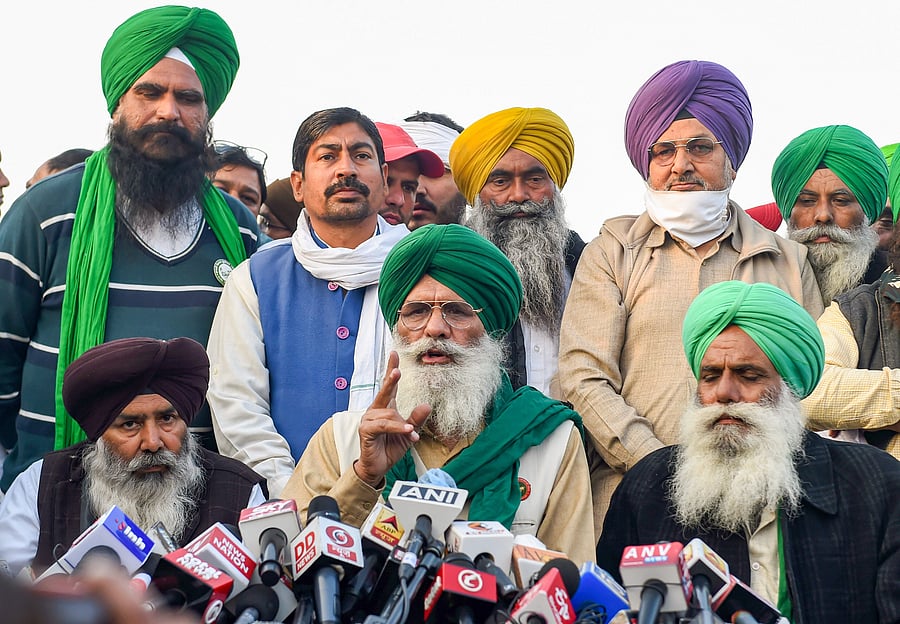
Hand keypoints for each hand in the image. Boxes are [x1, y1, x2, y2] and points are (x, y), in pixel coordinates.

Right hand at [354, 351, 430, 486]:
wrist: (378, 467)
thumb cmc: (391, 448)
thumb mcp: (409, 433)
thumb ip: (416, 419)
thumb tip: (426, 404)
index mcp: (385, 408)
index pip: (389, 386)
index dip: (391, 369)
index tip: (394, 353)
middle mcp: (375, 410)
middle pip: (384, 392)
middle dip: (391, 380)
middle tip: (397, 369)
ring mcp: (368, 419)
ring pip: (389, 414)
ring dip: (402, 424)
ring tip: (411, 432)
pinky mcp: (366, 430)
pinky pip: (384, 425)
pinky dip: (397, 428)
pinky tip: (407, 430)